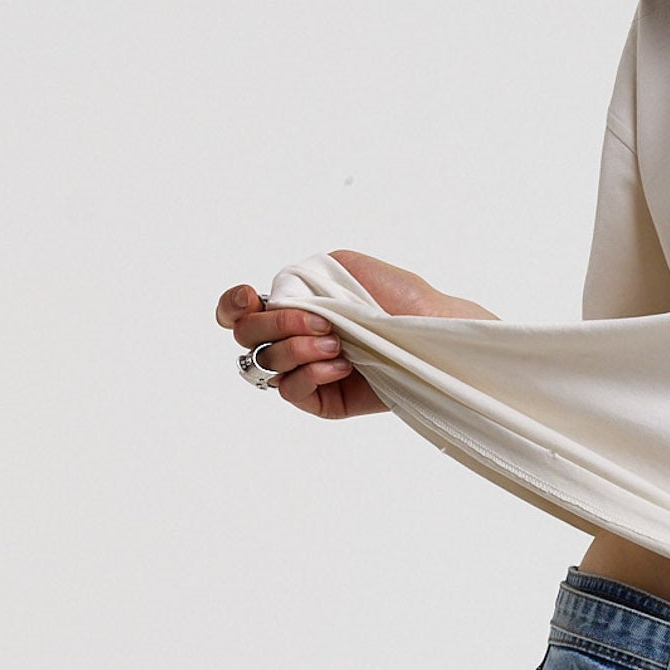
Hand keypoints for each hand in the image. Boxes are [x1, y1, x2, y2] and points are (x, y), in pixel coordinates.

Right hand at [213, 252, 496, 420]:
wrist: (436, 331)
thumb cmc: (402, 297)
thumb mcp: (346, 268)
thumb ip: (301, 280)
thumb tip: (274, 302)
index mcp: (296, 305)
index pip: (240, 310)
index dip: (233, 305)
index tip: (249, 296)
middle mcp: (296, 338)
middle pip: (247, 337)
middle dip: (277, 324)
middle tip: (321, 323)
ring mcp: (308, 371)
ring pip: (266, 364)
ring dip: (296, 350)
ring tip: (337, 345)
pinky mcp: (324, 401)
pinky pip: (290, 391)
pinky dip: (309, 374)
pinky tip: (341, 366)